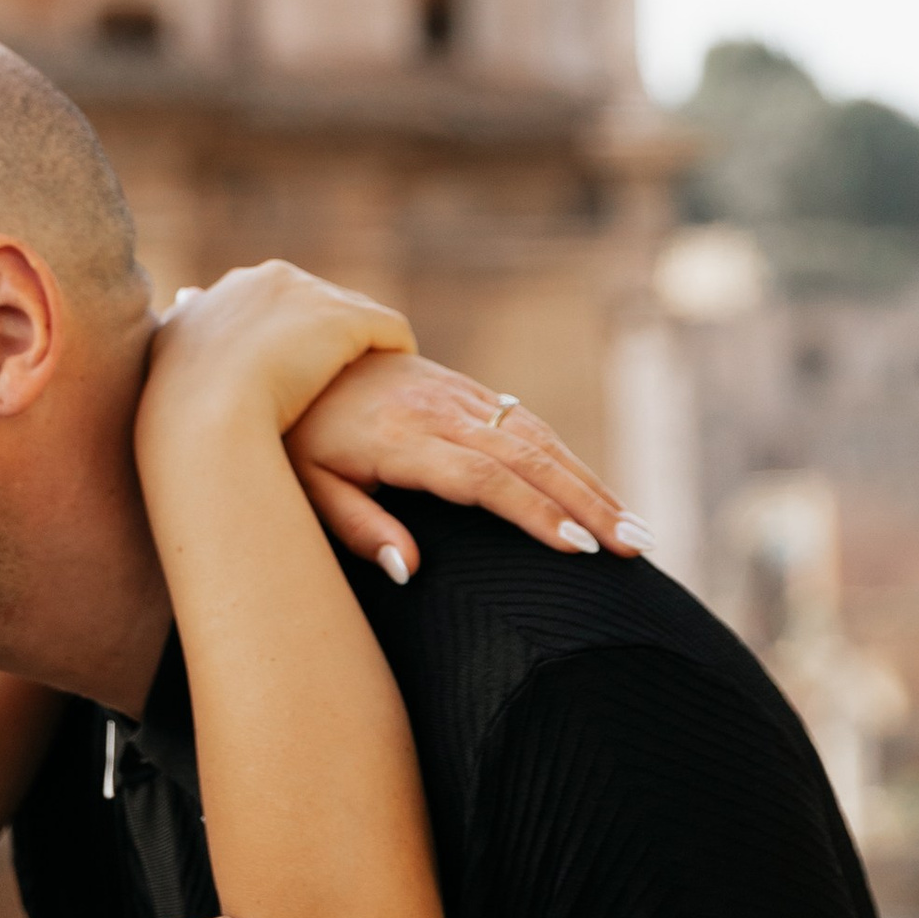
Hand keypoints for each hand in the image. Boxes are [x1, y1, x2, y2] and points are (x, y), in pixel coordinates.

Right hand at [140, 260, 414, 449]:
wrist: (204, 418)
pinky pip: (385, 328)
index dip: (283, 338)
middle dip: (324, 334)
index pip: (267, 303)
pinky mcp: (345, 319)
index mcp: (222, 295)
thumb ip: (184, 357)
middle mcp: (264, 280)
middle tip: (341, 375)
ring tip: (377, 377)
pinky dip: (393, 350)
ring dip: (361, 343)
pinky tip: (401, 376)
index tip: (294, 371)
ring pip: (350, 313)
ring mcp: (307, 294)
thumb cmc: (181, 418)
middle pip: (312, 301)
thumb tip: (179, 339)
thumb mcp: (173, 377)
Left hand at [284, 348, 642, 578]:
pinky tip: (595, 490)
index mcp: (400, 436)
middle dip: (587, 502)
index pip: (483, 479)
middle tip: (637, 546)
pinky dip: (567, 456)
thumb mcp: (304, 488)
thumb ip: (356, 527)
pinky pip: (524, 420)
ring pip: (536, 434)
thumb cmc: (288, 435)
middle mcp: (436, 407)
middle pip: (526, 456)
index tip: (580, 550)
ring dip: (590, 481)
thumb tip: (411, 569)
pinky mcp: (459, 385)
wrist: (281, 349)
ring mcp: (453, 391)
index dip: (534, 514)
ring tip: (637, 527)